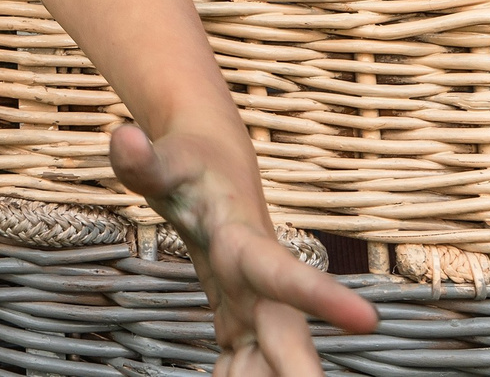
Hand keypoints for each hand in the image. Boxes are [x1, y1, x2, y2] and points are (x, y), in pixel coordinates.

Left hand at [111, 124, 373, 374]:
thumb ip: (142, 160)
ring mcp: (256, 308)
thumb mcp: (164, 160)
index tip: (367, 320)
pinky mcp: (244, 322)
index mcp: (244, 243)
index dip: (319, 296)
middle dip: (302, 373)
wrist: (217, 169)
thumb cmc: (190, 165)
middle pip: (287, 339)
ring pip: (267, 363)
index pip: (281, 271)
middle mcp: (260, 285)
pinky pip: (245, 367)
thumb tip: (122, 137)